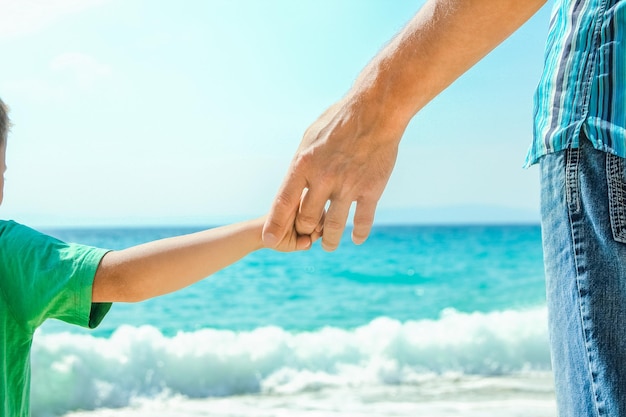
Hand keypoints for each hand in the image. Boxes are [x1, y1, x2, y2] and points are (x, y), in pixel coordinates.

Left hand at [263, 96, 403, 251]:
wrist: (376, 111)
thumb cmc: (339, 121)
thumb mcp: (310, 138)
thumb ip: (301, 164)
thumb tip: (294, 184)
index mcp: (304, 164)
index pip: (284, 202)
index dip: (275, 224)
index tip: (269, 240)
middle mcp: (324, 178)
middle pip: (307, 218)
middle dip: (304, 230)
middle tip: (307, 233)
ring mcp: (348, 185)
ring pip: (333, 226)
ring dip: (328, 241)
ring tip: (327, 245)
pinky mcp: (371, 189)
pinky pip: (362, 221)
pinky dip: (358, 233)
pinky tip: (355, 238)